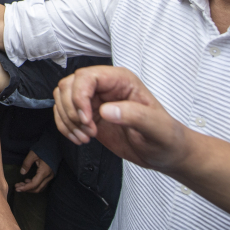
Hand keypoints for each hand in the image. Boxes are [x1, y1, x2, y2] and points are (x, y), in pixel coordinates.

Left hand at [15, 151, 53, 192]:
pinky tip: (27, 181)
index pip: (34, 184)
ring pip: (40, 187)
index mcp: (44, 172)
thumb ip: (26, 164)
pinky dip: (35, 185)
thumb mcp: (33, 154)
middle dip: (27, 189)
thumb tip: (22, 173)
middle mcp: (49, 176)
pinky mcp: (50, 175)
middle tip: (17, 187)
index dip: (25, 188)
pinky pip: (42, 184)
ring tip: (21, 184)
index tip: (17, 188)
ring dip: (31, 188)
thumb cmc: (44, 148)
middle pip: (37, 189)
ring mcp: (51, 176)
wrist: (55, 145)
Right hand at [53, 65, 191, 174]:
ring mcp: (95, 101)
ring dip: (68, 120)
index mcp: (121, 81)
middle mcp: (105, 87)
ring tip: (86, 136)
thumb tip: (105, 110)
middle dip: (72, 110)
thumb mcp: (157, 128)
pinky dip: (66, 127)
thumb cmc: (166, 138)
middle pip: (70, 85)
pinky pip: (65, 114)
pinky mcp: (89, 116)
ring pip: (63, 98)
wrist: (164, 153)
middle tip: (88, 130)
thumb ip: (134, 116)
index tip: (86, 119)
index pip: (87, 76)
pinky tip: (80, 139)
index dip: (80, 96)